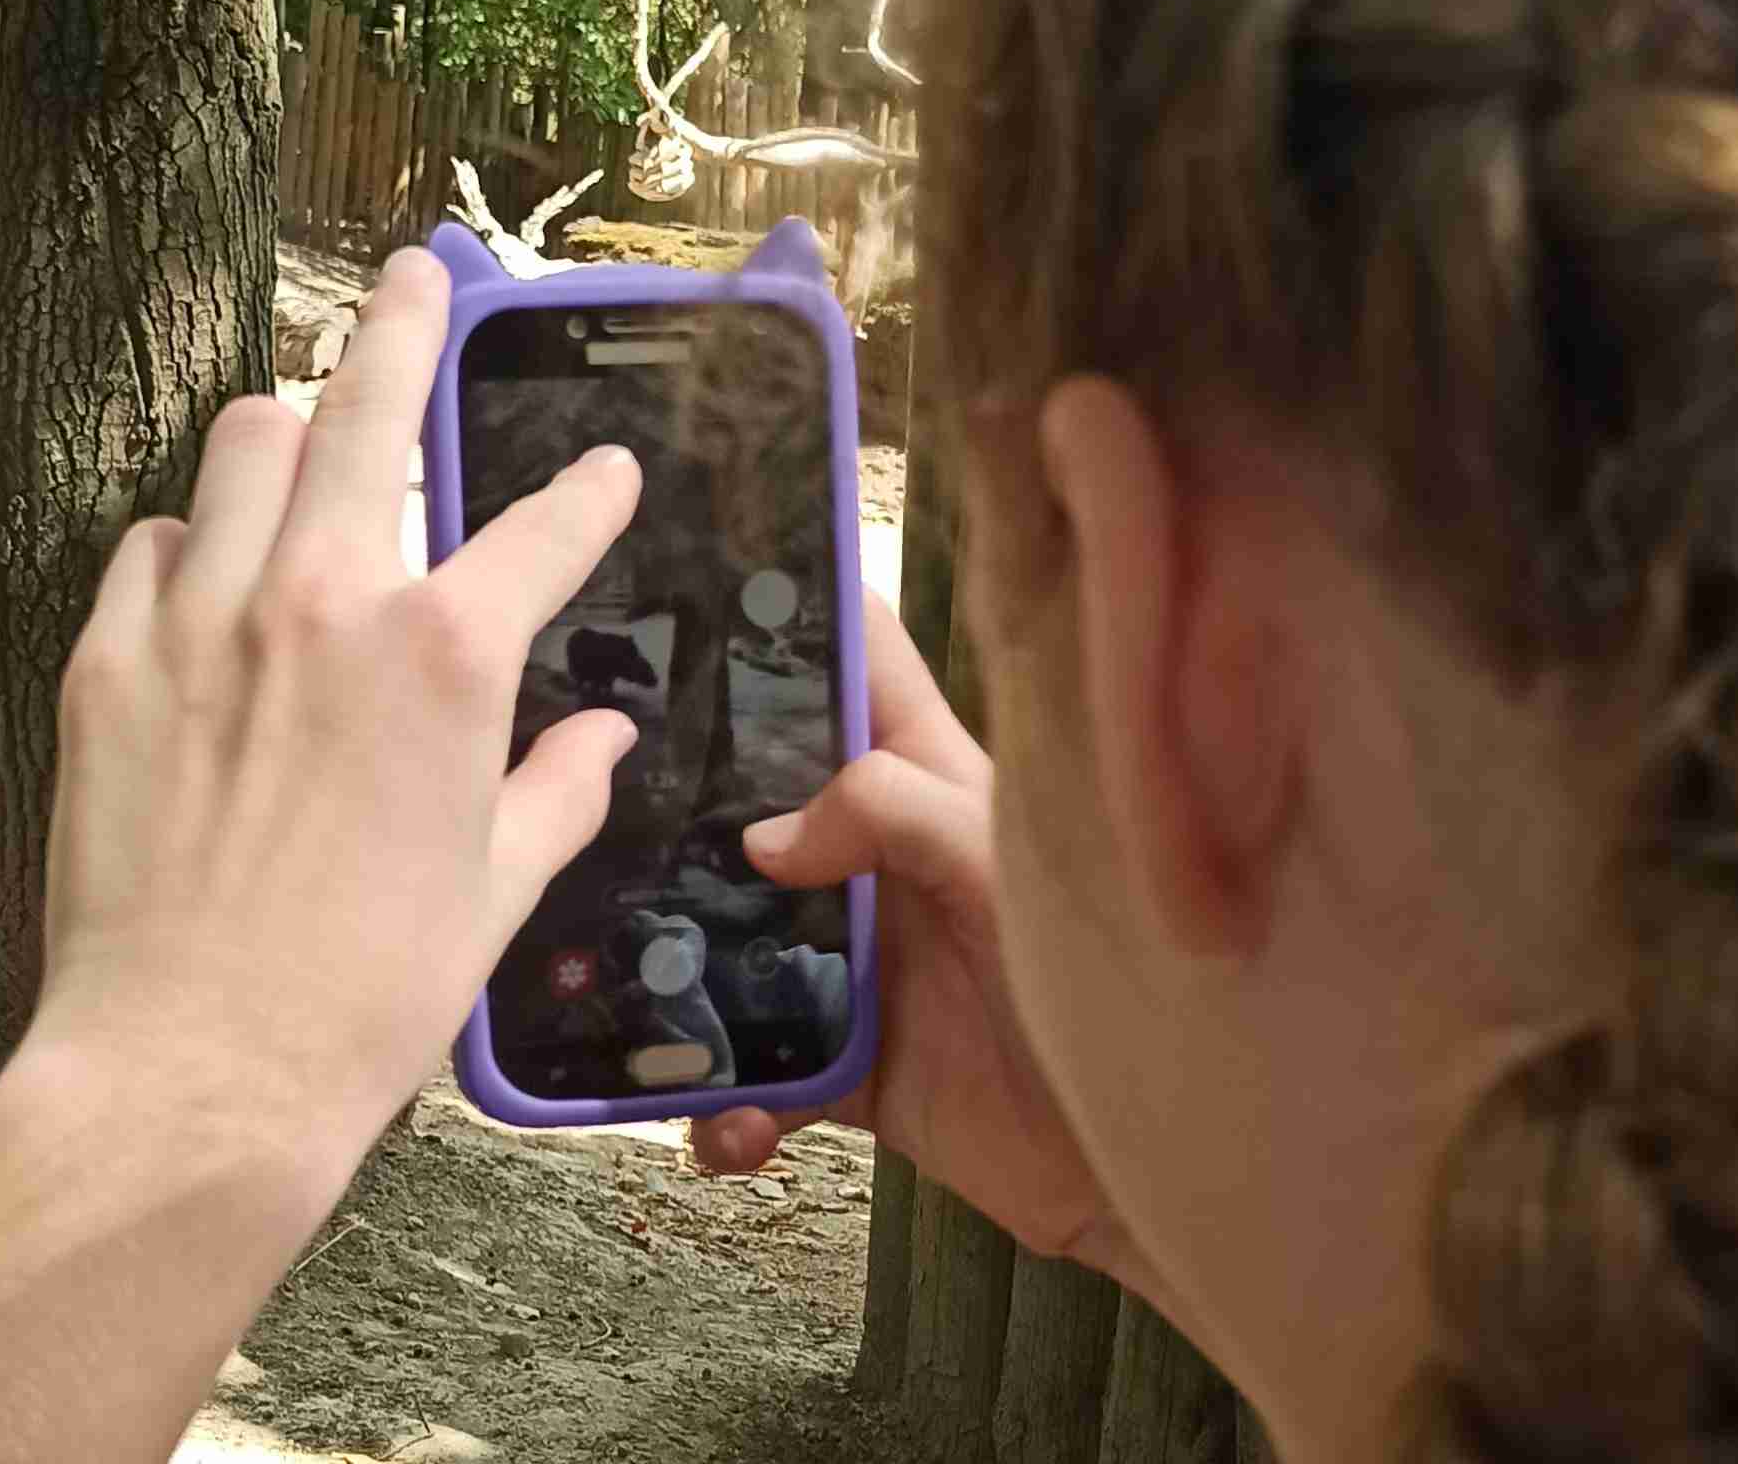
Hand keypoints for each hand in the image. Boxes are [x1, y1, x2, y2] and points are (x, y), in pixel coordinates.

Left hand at [35, 245, 646, 1141]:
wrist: (194, 1069)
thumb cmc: (366, 996)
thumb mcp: (497, 891)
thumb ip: (560, 790)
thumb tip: (610, 735)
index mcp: (448, 659)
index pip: (546, 530)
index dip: (590, 492)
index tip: (606, 469)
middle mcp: (326, 604)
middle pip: (364, 406)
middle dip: (404, 324)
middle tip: (414, 275)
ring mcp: (204, 622)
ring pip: (241, 448)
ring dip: (282, 430)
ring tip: (295, 429)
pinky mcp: (109, 662)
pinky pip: (149, 548)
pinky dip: (186, 544)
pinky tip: (202, 573)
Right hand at [688, 597, 1149, 1289]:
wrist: (1156, 1164)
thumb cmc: (1119, 977)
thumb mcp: (1003, 859)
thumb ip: (888, 810)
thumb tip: (759, 840)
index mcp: (921, 770)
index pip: (850, 652)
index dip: (777, 601)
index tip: (678, 572)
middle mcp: (873, 852)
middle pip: (745, 795)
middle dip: (667, 801)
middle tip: (581, 808)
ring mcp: (852, 956)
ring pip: (721, 936)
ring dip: (669, 977)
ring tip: (638, 1016)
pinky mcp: (844, 1061)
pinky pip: (747, 1074)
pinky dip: (725, 1108)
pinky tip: (733, 1132)